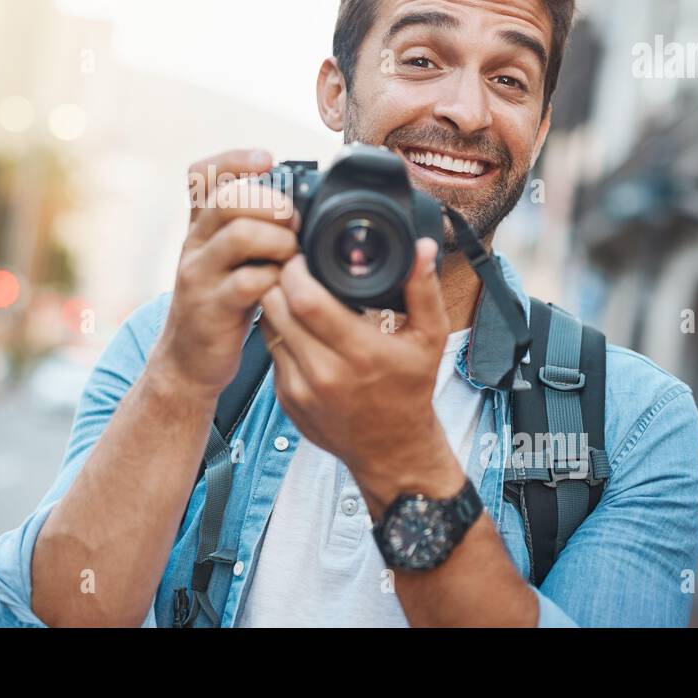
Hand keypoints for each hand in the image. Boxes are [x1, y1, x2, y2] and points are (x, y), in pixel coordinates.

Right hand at [152, 149, 300, 399]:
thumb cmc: (223, 303)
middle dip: (270, 202)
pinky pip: (247, 282)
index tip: (267, 160)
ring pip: (238, 235)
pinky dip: (275, 279)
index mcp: (201, 226)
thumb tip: (304, 201)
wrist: (189, 361)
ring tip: (293, 254)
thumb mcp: (231, 260)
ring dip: (279, 240)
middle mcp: (195, 244)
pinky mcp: (211, 309)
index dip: (234, 159)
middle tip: (295, 221)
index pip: (202, 174)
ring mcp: (199, 276)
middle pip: (226, 198)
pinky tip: (285, 287)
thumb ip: (254, 229)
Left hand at [256, 237, 452, 487]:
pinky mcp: (285, 397)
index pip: (305, 299)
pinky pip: (269, 350)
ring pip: (266, 326)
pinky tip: (298, 326)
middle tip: (295, 269)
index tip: (305, 257)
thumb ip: (423, 289)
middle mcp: (324, 372)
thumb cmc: (410, 390)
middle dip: (280, 280)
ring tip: (295, 294)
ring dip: (275, 304)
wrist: (392, 449)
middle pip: (276, 307)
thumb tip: (423, 248)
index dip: (297, 270)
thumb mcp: (430, 338)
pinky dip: (279, 332)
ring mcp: (300, 388)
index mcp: (360, 353)